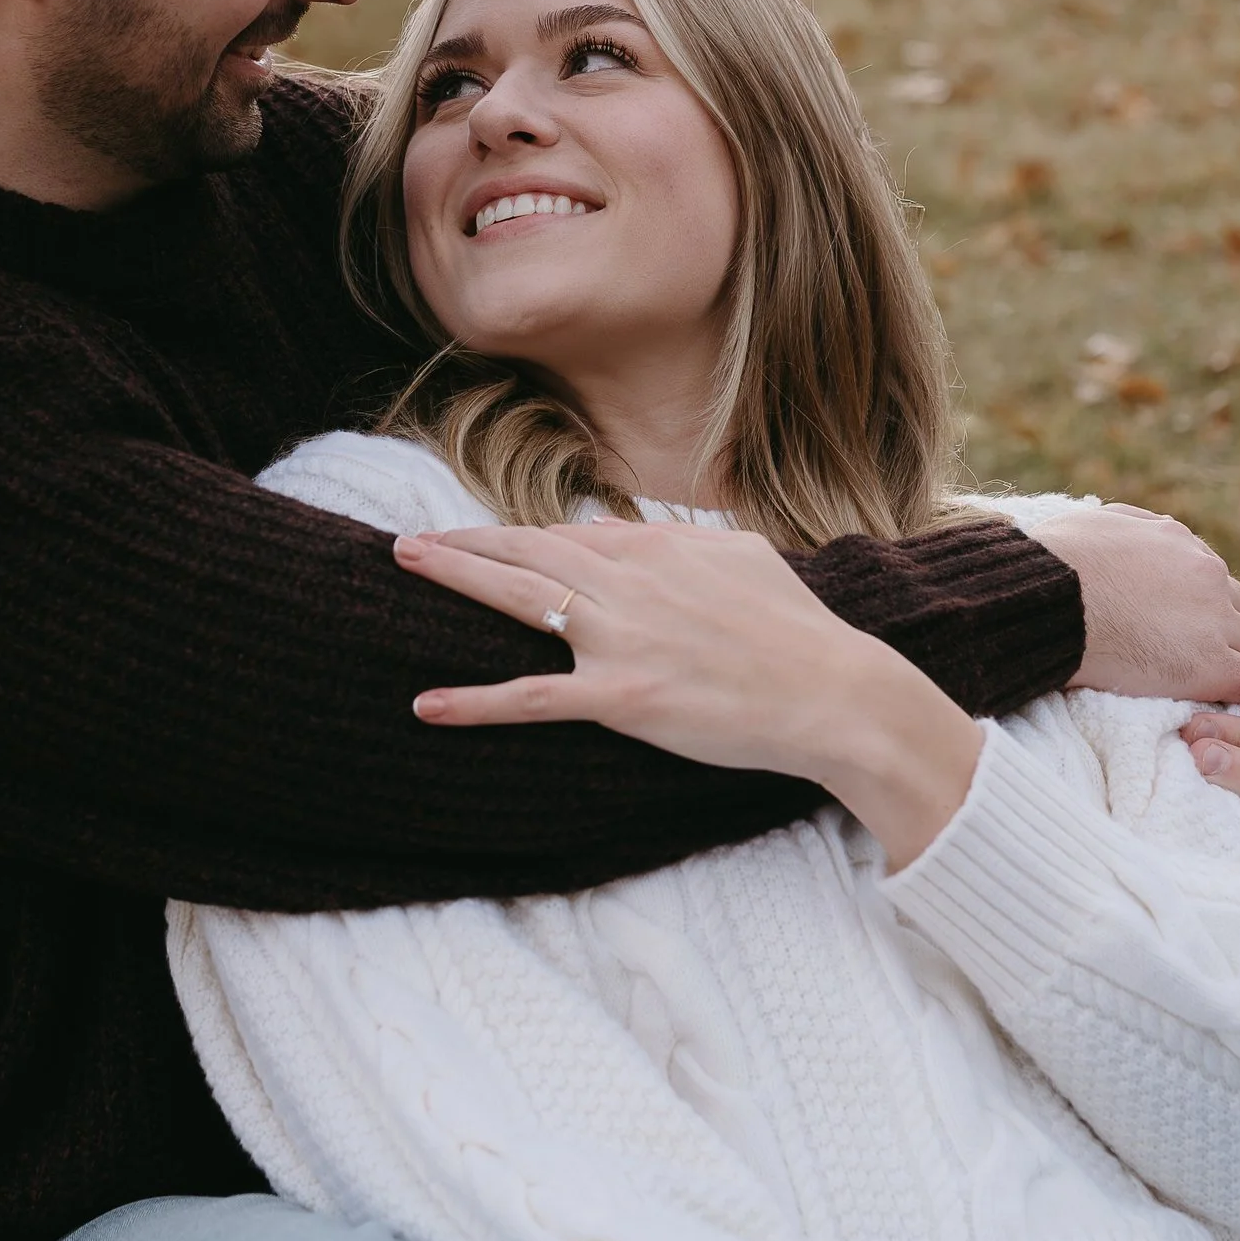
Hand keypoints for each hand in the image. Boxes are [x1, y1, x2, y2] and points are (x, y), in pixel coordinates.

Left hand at [397, 519, 984, 868]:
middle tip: (407, 540)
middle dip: (464, 542)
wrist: (834, 693)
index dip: (517, 538)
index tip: (478, 541)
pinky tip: (429, 704)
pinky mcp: (622, 696)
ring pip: (520, 598)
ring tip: (405, 566)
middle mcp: (629, 583)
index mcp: (658, 549)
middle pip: (528, 550)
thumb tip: (643, 536)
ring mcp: (621, 639)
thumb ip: (684, 542)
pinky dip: (477, 701)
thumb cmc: (796, 630)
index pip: (569, 536)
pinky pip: (533, 697)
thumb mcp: (744, 557)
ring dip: (457, 578)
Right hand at [1017, 501, 1239, 702]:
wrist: (1048, 600)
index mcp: (1176, 539)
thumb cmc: (1052, 563)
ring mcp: (1213, 619)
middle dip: (1228, 633)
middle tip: (1201, 660)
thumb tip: (1127, 531)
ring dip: (1237, 664)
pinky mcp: (1210, 663)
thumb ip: (1123, 524)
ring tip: (1211, 689)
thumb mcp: (1092, 521)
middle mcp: (1205, 573)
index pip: (1210, 575)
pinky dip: (1237, 694)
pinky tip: (1217, 706)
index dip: (1201, 605)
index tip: (1183, 625)